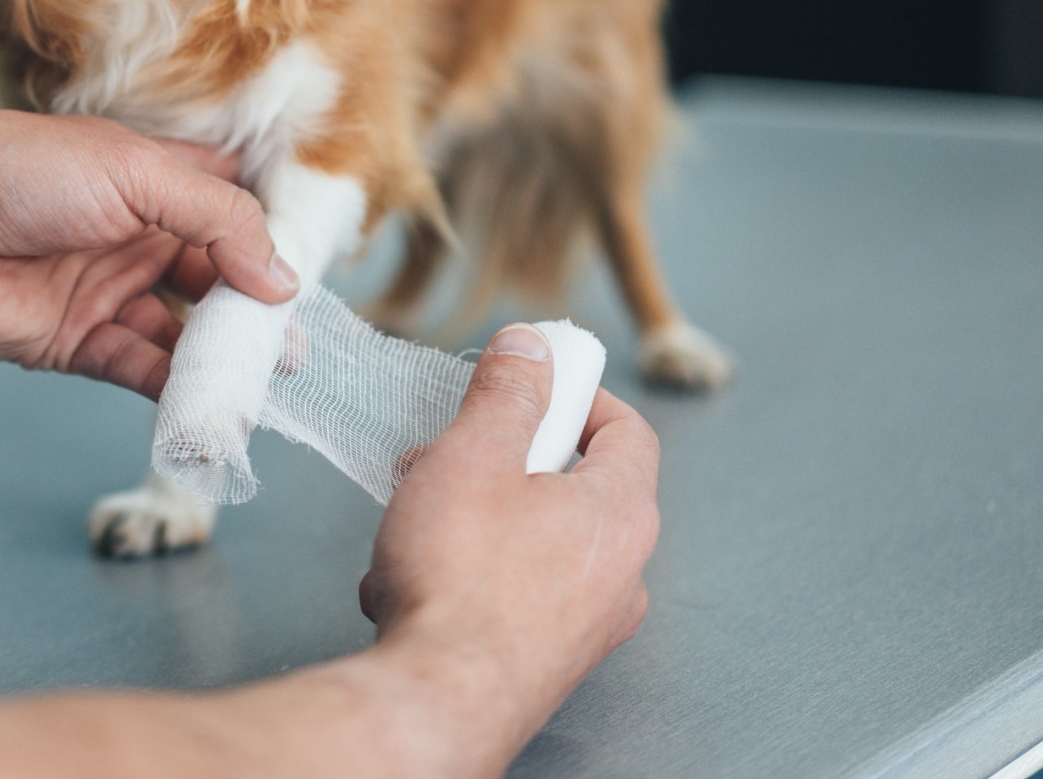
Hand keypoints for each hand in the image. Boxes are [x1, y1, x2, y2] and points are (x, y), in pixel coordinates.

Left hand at [0, 110, 297, 397]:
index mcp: (155, 180)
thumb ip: (219, 221)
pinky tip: (204, 407)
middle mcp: (137, 235)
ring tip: (257, 388)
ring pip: (182, 334)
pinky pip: (140, 370)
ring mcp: (108, 290)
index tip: (307, 279)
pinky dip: (173, 392)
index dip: (268, 242)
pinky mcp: (76, 342)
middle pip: (216, 281)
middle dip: (253, 317)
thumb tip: (282, 278)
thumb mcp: (139, 174)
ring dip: (218, 361)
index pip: (232, 210)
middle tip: (291, 353)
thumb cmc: (21, 172)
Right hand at [359, 324, 659, 768]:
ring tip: (419, 519)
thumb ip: (507, 393)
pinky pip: (510, 589)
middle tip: (451, 452)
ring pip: (532, 537)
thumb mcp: (474, 454)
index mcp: (620, 513)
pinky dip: (466, 571)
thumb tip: (531, 347)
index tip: (533, 381)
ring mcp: (586, 622)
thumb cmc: (460, 581)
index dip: (579, 394)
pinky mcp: (545, 657)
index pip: (628, 430)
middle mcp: (620, 572)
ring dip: (474, 515)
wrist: (437, 696)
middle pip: (571, 483)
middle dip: (501, 458)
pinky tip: (414, 578)